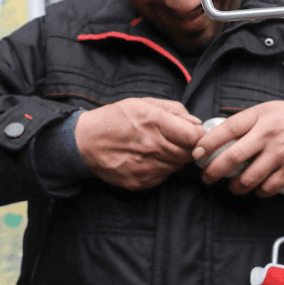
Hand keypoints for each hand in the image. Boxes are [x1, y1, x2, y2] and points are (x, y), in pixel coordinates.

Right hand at [75, 97, 204, 190]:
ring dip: (175, 158)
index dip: (198, 135)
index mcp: (155, 122)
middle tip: (178, 141)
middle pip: (188, 154)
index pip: (194, 137)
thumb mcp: (144, 103)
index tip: (194, 134)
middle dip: (188, 147)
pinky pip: (163, 176)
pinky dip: (162, 168)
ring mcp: (145, 166)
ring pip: (177, 166)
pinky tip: (150, 158)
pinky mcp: (139, 181)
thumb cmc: (116, 118)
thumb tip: (197, 122)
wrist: (84, 141)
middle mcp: (152, 146)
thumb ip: (174, 110)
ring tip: (160, 148)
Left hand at [192, 101, 283, 196]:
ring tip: (234, 186)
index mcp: (261, 116)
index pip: (227, 129)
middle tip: (208, 176)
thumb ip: (247, 122)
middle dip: (214, 171)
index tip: (197, 153)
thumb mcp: (270, 110)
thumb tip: (218, 136)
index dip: (208, 143)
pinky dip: (259, 191)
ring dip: (235, 186)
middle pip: (232, 158)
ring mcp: (280, 154)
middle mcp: (268, 135)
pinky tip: (258, 187)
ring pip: (248, 179)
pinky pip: (267, 188)